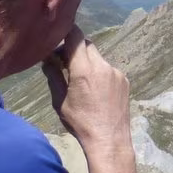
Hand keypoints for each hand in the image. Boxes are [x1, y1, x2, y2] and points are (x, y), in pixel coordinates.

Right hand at [43, 26, 131, 150]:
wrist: (109, 140)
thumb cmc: (80, 123)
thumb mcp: (60, 101)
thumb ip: (54, 76)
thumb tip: (47, 59)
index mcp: (84, 70)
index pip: (75, 37)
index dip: (65, 32)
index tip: (56, 36)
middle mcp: (102, 67)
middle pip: (86, 44)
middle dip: (74, 48)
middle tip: (62, 61)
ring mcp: (116, 73)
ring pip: (98, 57)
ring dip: (87, 61)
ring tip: (79, 79)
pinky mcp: (124, 80)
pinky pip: (108, 69)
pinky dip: (98, 72)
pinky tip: (94, 89)